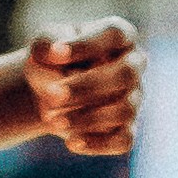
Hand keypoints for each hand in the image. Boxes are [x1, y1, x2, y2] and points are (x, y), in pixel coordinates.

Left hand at [19, 20, 142, 159]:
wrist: (51, 89)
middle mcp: (134, 65)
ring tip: (53, 120)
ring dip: (87, 118)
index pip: (116, 34)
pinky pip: (123, 140)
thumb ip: (46, 43)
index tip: (54, 54)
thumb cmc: (52, 60)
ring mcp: (134, 97)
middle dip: (87, 87)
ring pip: (124, 110)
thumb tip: (53, 53)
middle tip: (52, 94)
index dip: (87, 45)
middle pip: (125, 74)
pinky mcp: (127, 127)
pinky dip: (97, 143)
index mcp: (120, 35)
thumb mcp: (43, 45)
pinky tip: (71, 142)